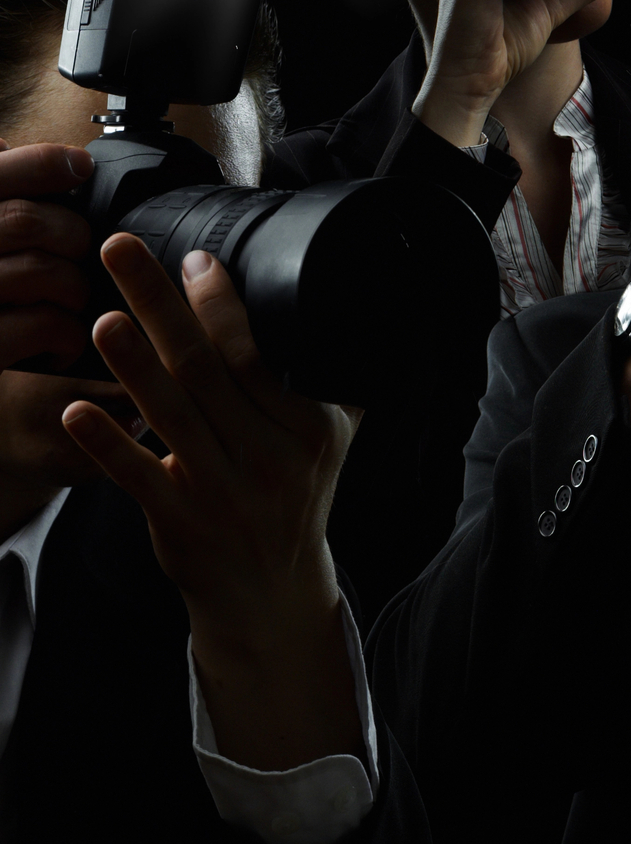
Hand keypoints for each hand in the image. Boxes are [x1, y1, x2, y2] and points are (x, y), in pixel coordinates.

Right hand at [0, 138, 94, 370]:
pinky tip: (61, 342)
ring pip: (41, 271)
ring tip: (71, 302)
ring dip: (75, 287)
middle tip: (80, 253)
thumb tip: (1, 142)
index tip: (79, 166)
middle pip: (25, 220)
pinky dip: (68, 333)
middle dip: (73, 234)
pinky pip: (42, 324)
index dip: (39, 163)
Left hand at [60, 235, 363, 770]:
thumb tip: (342, 307)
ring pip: (172, 416)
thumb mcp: (331, 441)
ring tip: (101, 317)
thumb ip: (328, 380)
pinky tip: (76, 408)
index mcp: (310, 429)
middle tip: (120, 251)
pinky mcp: (179, 521)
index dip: (222, 307)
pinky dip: (106, 443)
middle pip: (206, 369)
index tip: (195, 261)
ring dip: (133, 365)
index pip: (260, 356)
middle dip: (161, 305)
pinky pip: (137, 476)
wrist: (272, 592)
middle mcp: (270, 456)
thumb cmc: (294, 500)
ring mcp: (223, 491)